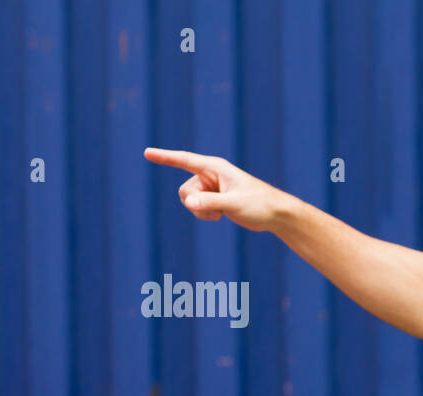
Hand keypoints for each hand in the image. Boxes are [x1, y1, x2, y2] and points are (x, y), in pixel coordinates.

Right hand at [144, 147, 289, 230]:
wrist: (275, 214)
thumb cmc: (259, 205)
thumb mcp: (234, 204)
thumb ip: (210, 203)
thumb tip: (189, 203)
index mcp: (215, 168)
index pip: (185, 160)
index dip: (165, 157)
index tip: (147, 152)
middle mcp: (211, 174)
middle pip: (185, 190)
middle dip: (196, 204)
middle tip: (218, 210)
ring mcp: (211, 187)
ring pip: (189, 200)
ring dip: (201, 211)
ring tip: (222, 214)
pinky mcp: (213, 198)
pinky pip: (196, 207)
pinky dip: (205, 214)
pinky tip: (222, 215)